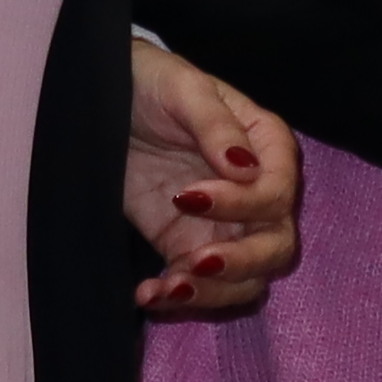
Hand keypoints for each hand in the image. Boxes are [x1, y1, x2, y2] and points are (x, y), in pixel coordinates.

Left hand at [124, 39, 301, 316]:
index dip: (242, 205)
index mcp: (267, 148)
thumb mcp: (183, 88)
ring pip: (246, 281)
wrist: (105, 98)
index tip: (190, 197)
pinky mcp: (186, 246)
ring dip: (212, 293)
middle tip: (194, 263)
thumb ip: (216, 125)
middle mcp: (256, 194)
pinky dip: (177, 299)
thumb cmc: (154, 81)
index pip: (276, 193)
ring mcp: (224, 226)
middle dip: (240, 264)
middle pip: (276, 248)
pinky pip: (199, 286)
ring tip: (167, 288)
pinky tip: (147, 294)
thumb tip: (246, 169)